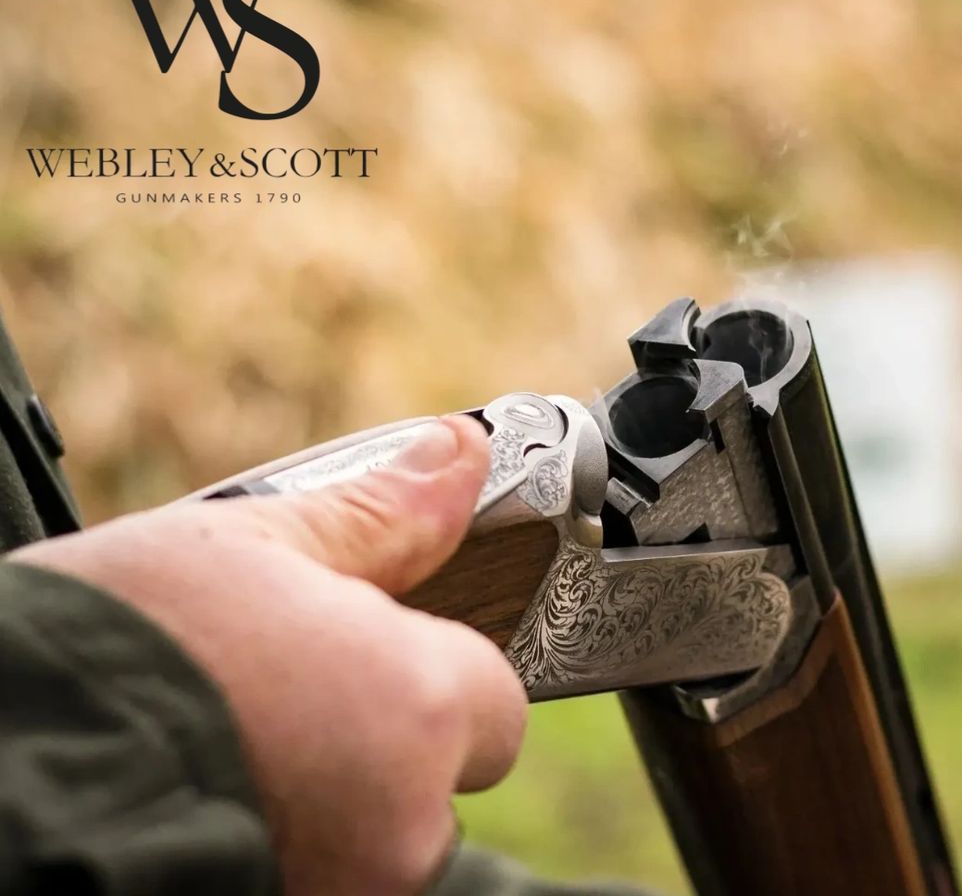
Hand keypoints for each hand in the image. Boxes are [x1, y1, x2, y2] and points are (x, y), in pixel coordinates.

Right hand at [12, 415, 525, 895]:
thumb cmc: (119, 645)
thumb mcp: (252, 548)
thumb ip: (380, 514)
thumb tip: (458, 455)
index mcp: (413, 711)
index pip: (497, 695)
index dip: (441, 664)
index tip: (379, 641)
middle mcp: (400, 829)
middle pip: (441, 773)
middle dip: (386, 730)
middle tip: (293, 687)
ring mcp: (344, 893)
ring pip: (382, 832)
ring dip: (335, 787)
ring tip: (240, 737)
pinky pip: (327, 869)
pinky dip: (291, 832)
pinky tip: (219, 788)